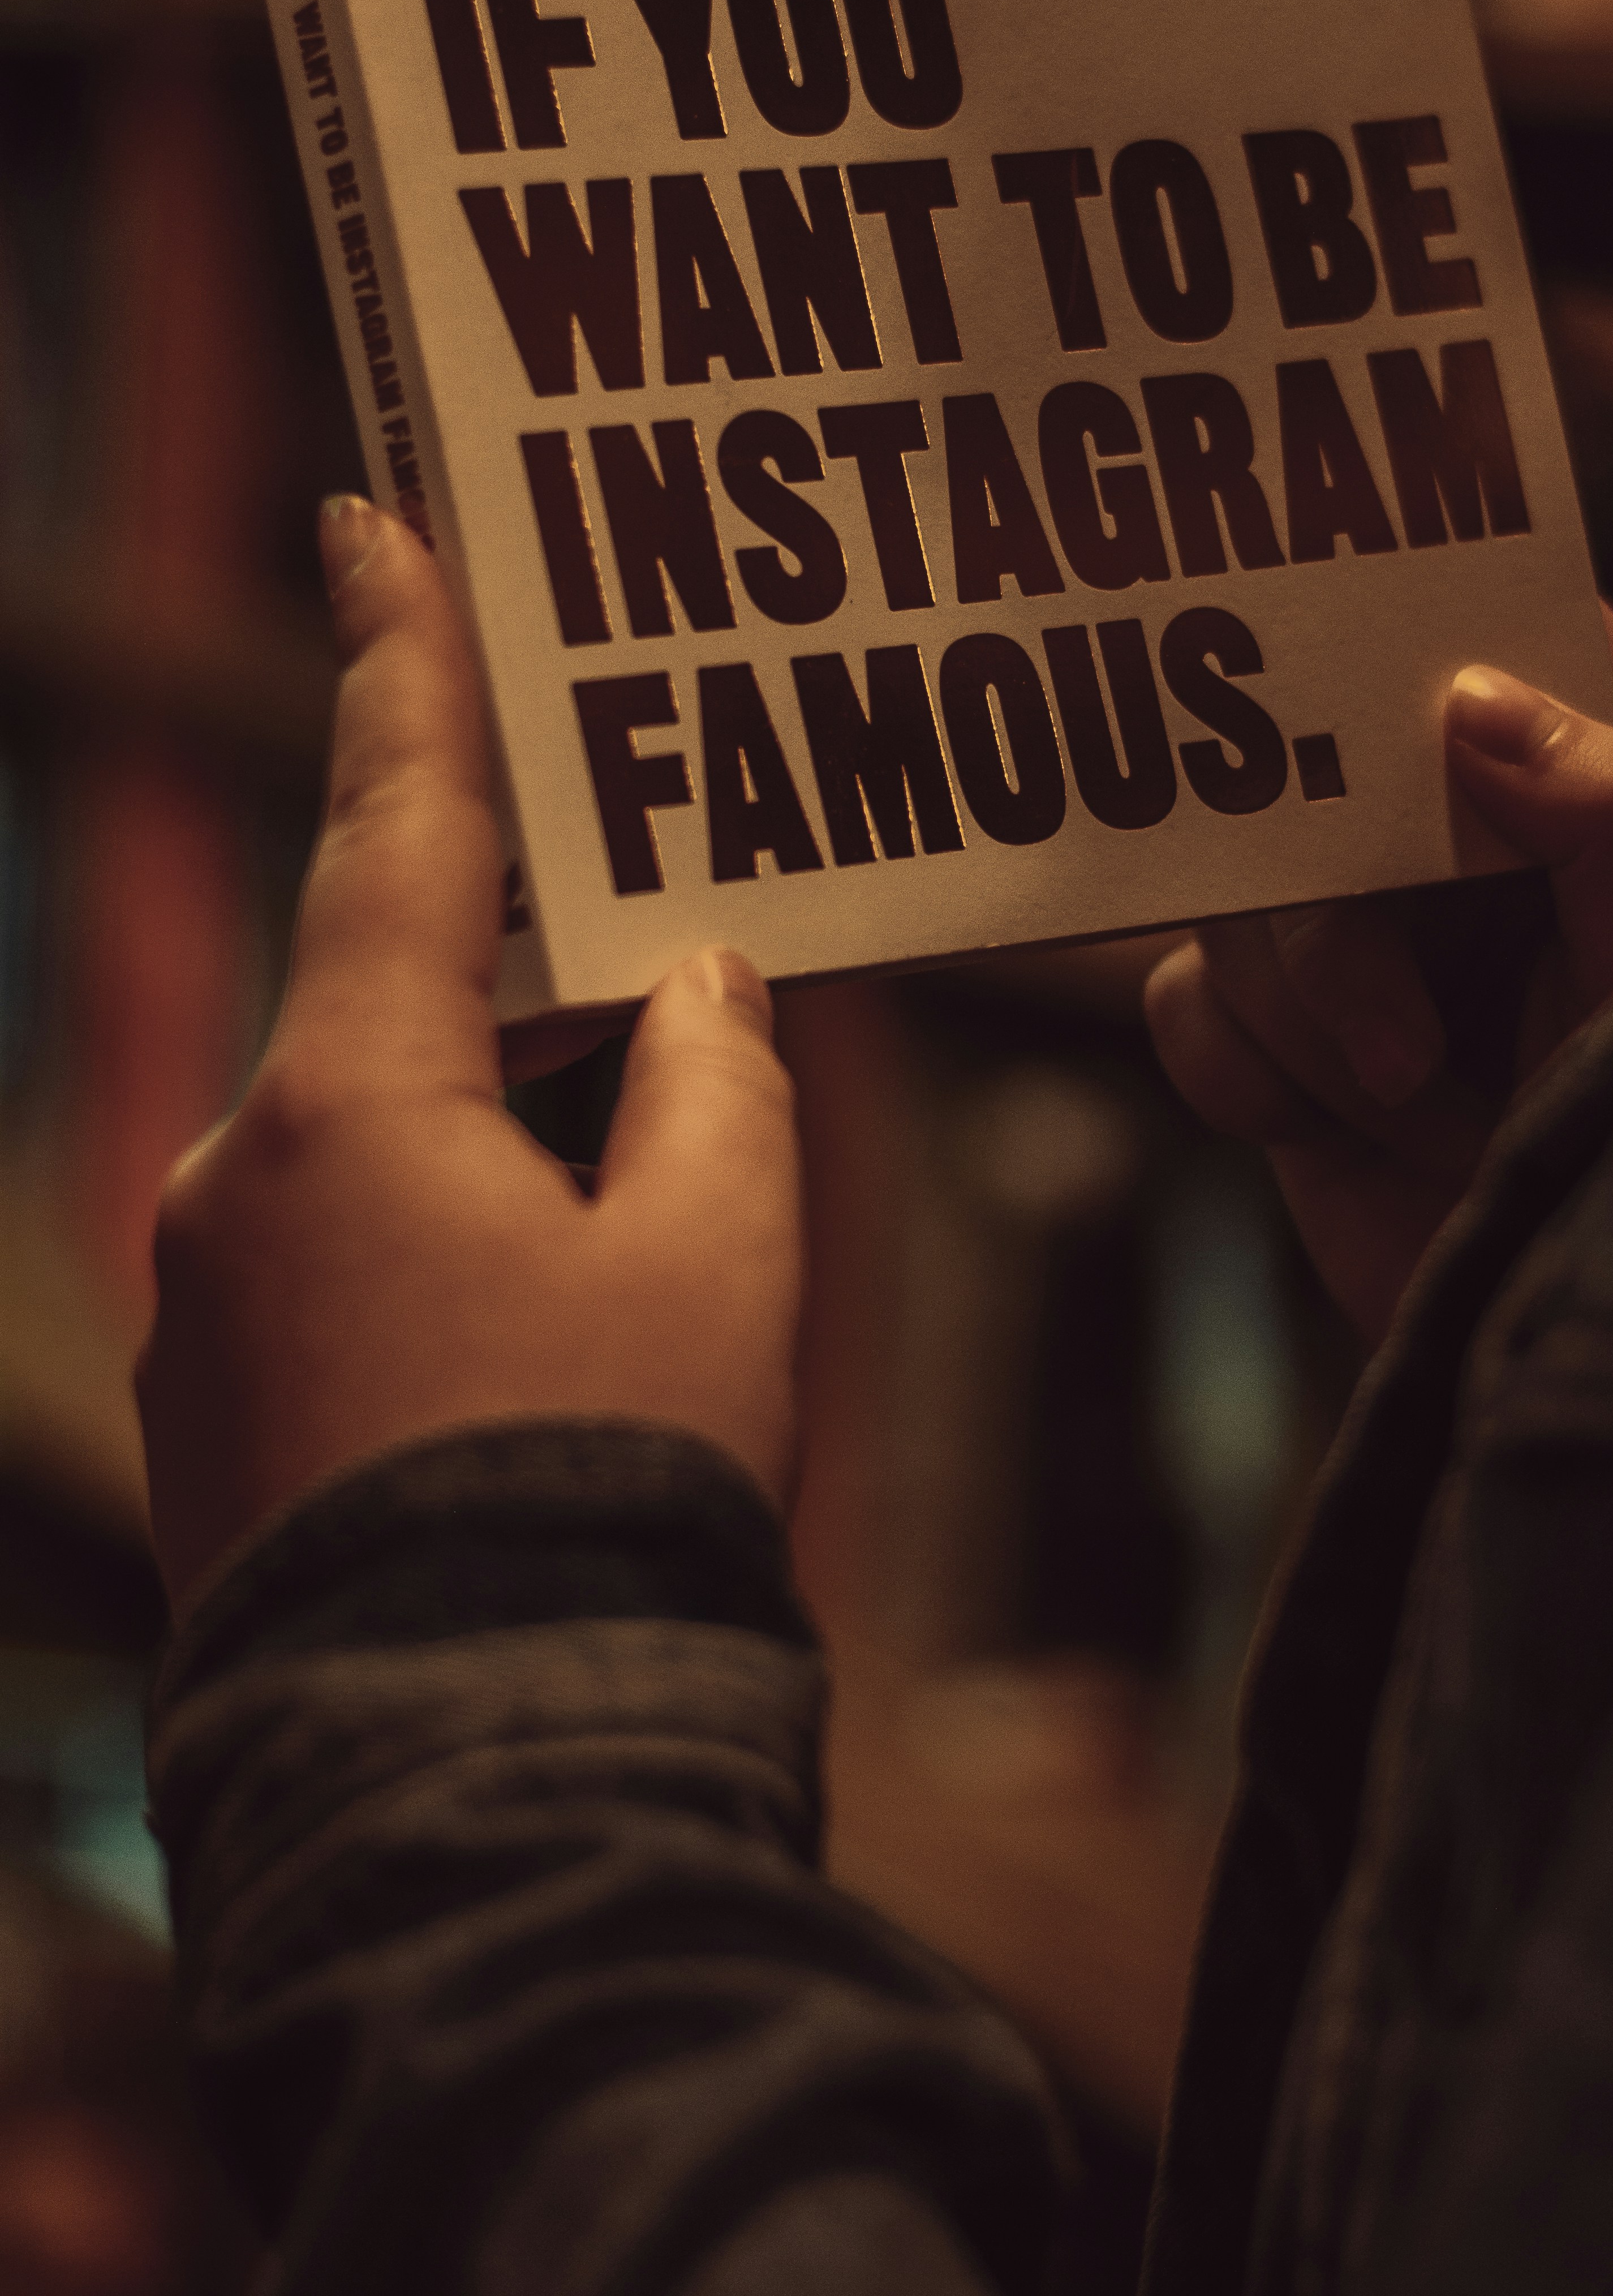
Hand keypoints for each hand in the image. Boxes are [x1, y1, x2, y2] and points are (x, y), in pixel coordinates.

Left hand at [138, 498, 804, 1612]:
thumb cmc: (615, 1484)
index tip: (361, 522)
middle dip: (519, 993)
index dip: (396, 665)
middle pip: (396, 1011)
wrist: (475, 1772)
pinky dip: (442, 1260)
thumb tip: (698, 992)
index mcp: (351, 1102)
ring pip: (373, 1153)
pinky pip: (337, 1271)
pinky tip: (546, 1350)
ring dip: (495, 1155)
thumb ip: (717, 1081)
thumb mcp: (723, 1251)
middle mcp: (237, 1178)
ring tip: (630, 1244)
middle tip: (627, 965)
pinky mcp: (212, 1418)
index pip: (393, 828)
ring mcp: (206, 1307)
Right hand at [1144, 608, 1612, 1344]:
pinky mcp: (1283, 1033)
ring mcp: (1363, 931)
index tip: (1358, 638)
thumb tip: (1471, 699)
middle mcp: (1464, 833)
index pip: (1501, 619)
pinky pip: (1188, 1004)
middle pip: (1309, 763)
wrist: (1590, 1337)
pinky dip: (1251, 1077)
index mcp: (1594, 772)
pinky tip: (1348, 1130)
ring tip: (1426, 1111)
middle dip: (1333, 918)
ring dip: (1311, 1021)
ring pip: (1236, 898)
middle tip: (1403, 1044)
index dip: (1420, 607)